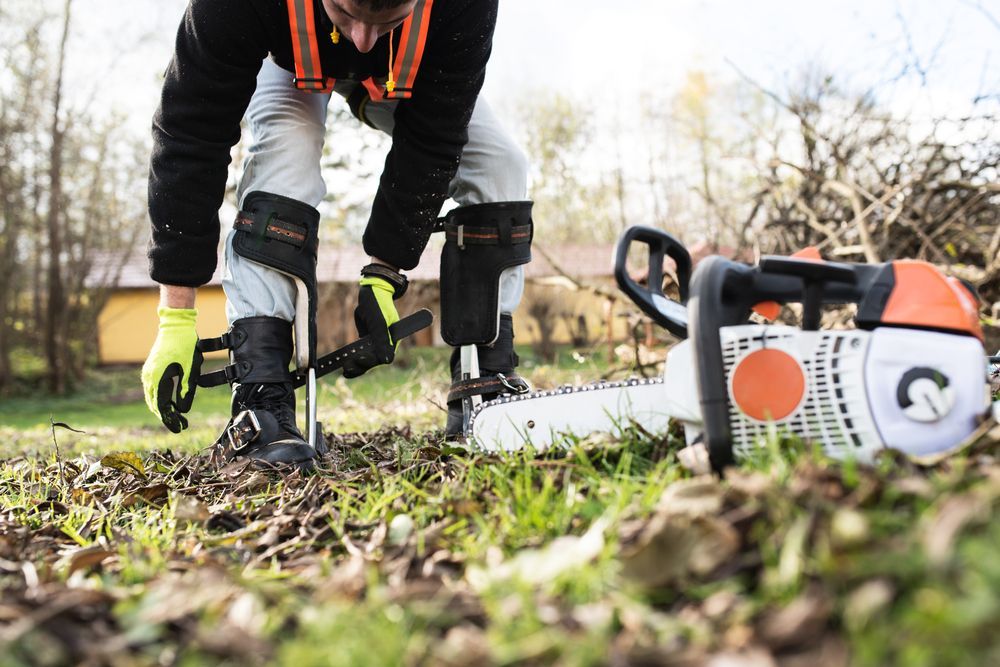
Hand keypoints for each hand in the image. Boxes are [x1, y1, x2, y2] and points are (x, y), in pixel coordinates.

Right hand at [141, 307, 201, 432]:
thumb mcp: (191, 368)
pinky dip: (161, 400)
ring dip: (165, 409)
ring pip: (153, 398)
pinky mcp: (151, 369)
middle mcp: (149, 377)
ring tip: (178, 418)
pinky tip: (172, 404)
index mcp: (158, 377)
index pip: (162, 406)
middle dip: (169, 417)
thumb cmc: (185, 345)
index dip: (171, 419)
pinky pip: (153, 390)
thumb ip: (186, 389)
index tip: (180, 428)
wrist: (175, 325)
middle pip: (156, 405)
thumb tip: (183, 409)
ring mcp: (148, 373)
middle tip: (182, 426)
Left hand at [345, 276, 399, 377]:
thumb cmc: (378, 305)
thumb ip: (382, 341)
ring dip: (356, 365)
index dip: (370, 361)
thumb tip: (387, 361)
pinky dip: (354, 357)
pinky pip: (361, 351)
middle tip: (346, 369)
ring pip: (366, 358)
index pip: (382, 357)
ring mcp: (376, 342)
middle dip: (360, 366)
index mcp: (392, 341)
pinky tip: (344, 364)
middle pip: (373, 360)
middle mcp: (385, 344)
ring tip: (345, 371)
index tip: (358, 359)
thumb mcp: (379, 322)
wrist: (370, 293)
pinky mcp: (367, 339)